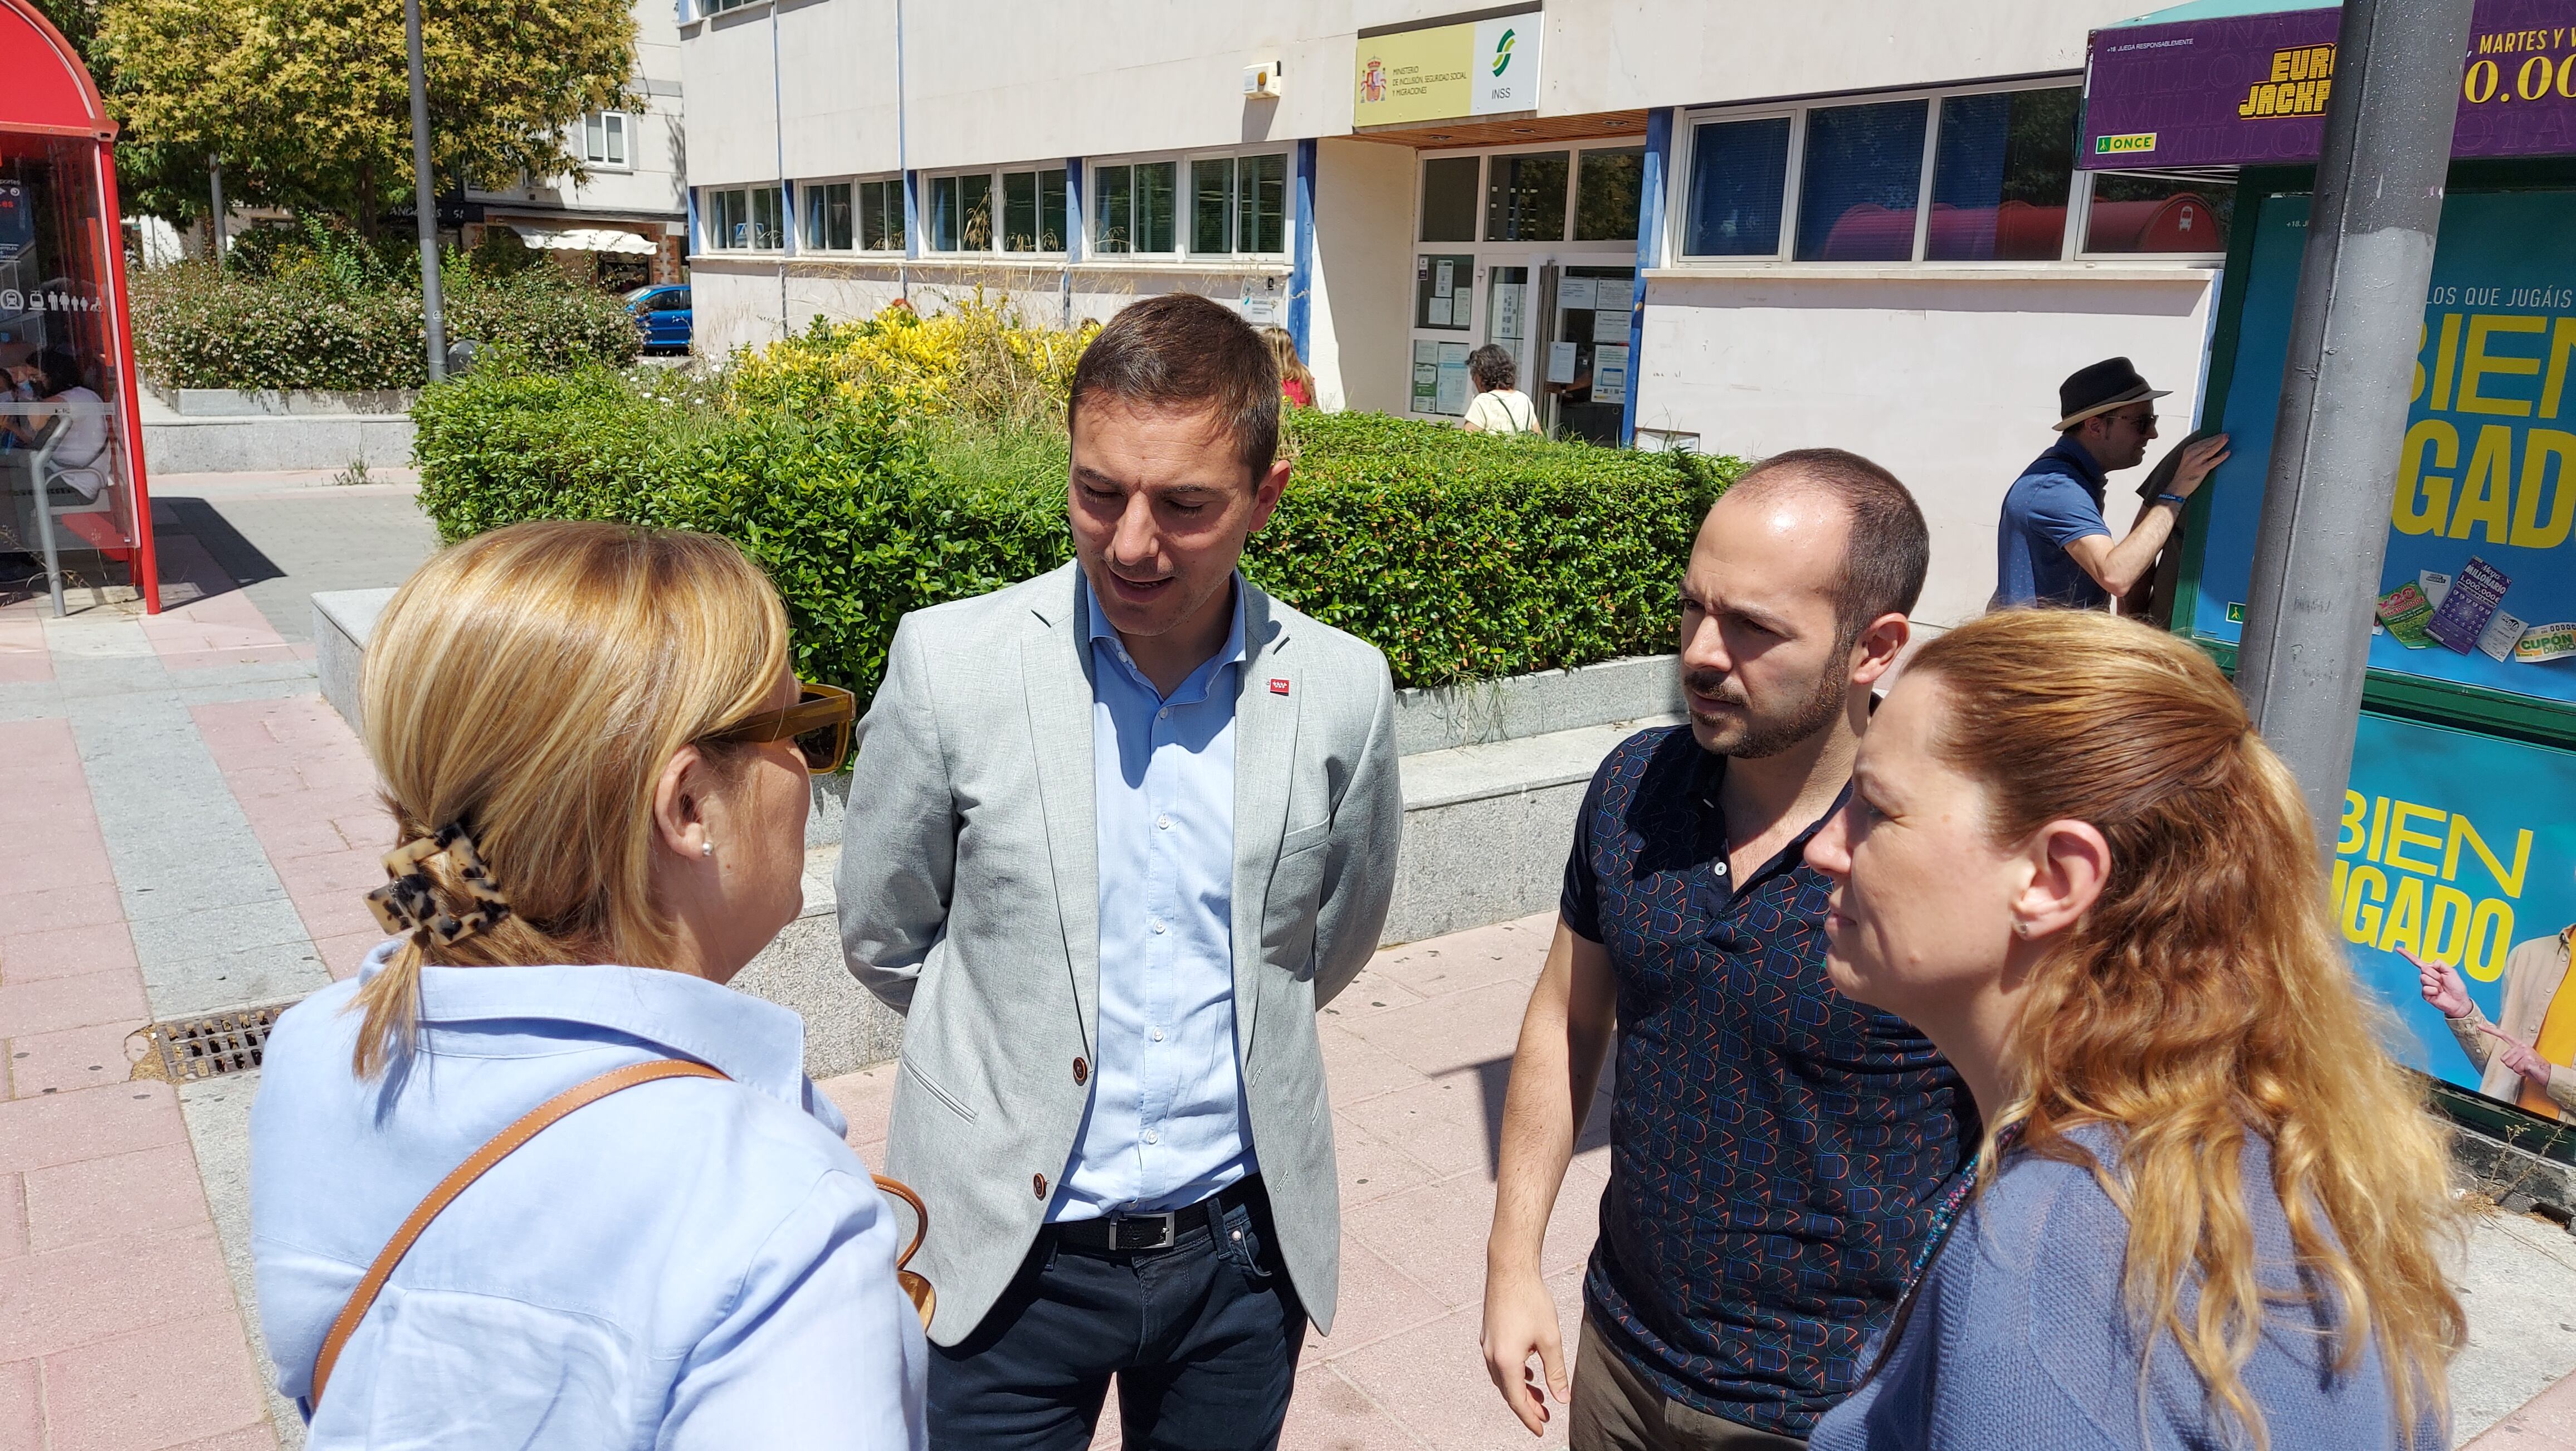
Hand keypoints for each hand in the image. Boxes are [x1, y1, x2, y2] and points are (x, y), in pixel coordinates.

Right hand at [1480, 1266, 1567, 1435]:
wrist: (1509, 1269)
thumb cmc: (1531, 1301)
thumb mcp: (1550, 1339)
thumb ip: (1556, 1372)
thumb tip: (1563, 1398)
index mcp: (1506, 1361)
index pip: (1517, 1400)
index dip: (1530, 1418)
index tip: (1543, 1429)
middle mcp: (1491, 1356)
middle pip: (1508, 1392)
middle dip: (1527, 1406)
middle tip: (1545, 1415)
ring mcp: (1487, 1344)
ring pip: (1502, 1378)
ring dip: (1520, 1389)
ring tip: (1540, 1395)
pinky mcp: (1489, 1334)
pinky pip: (1499, 1364)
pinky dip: (1513, 1374)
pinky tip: (1528, 1370)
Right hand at [2170, 434, 2232, 497]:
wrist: (2177, 488)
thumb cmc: (2183, 476)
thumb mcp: (2188, 461)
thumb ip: (2197, 454)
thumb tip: (2209, 448)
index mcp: (2188, 451)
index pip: (2203, 441)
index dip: (2213, 437)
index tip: (2221, 434)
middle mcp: (2191, 454)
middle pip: (2207, 444)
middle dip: (2217, 438)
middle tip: (2226, 435)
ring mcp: (2196, 462)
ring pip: (2210, 450)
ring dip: (2219, 444)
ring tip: (2227, 439)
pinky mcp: (2200, 470)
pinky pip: (2213, 462)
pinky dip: (2221, 457)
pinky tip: (2227, 453)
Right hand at [2405, 947, 2472, 1018]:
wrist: (2458, 1001)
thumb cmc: (2456, 987)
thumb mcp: (2451, 971)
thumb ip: (2440, 963)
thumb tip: (2429, 964)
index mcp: (2432, 970)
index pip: (2417, 961)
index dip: (2407, 955)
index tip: (2398, 949)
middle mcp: (2427, 977)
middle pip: (2424, 969)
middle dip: (2435, 974)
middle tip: (2443, 980)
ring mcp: (2425, 985)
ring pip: (2424, 978)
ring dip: (2435, 983)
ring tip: (2441, 988)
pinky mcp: (2424, 994)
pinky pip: (2426, 988)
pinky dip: (2434, 991)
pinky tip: (2438, 994)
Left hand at [2480, 1023, 2555, 1090]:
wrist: (2548, 1074)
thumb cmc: (2534, 1068)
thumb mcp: (2522, 1059)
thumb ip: (2513, 1055)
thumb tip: (2505, 1058)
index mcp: (2520, 1045)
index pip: (2503, 1035)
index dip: (2490, 1030)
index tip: (2480, 1025)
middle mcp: (2522, 1046)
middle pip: (2503, 1058)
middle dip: (2512, 1065)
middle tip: (2522, 1066)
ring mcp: (2525, 1052)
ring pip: (2508, 1064)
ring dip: (2516, 1069)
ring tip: (2526, 1068)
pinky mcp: (2527, 1060)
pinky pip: (2516, 1068)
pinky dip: (2521, 1072)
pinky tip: (2528, 1070)